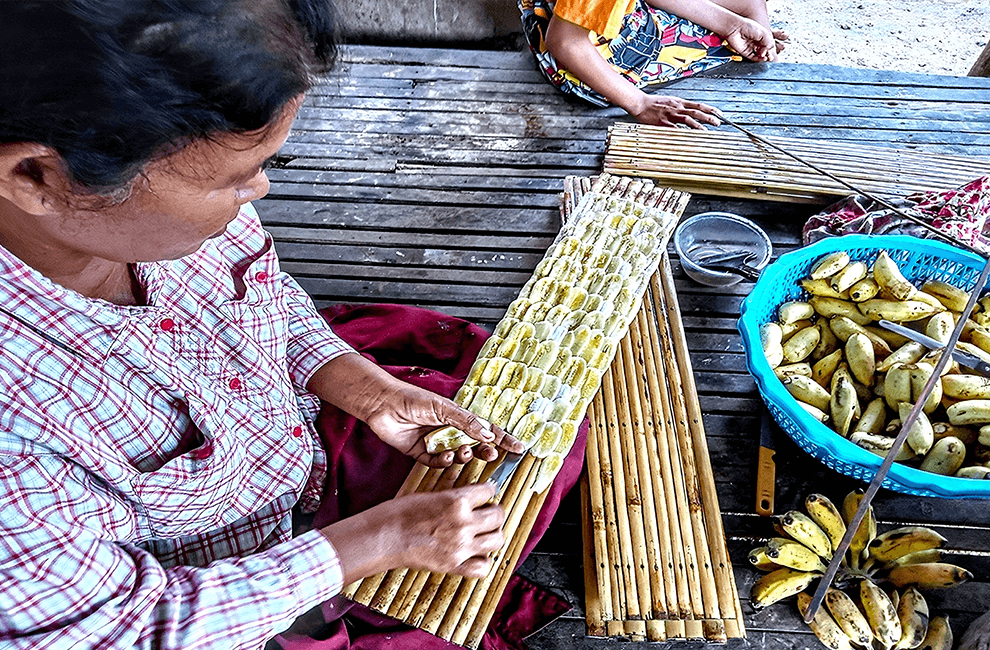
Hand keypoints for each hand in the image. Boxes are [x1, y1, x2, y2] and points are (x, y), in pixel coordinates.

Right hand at [321, 482, 506, 581]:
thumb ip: (455, 497)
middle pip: (498, 515)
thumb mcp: (432, 494)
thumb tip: (472, 496)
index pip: (488, 491)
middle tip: (488, 512)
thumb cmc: (401, 512)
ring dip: (493, 534)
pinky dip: (483, 561)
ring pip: (497, 540)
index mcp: (458, 500)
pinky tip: (476, 554)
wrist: (385, 536)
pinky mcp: (454, 565)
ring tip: (485, 533)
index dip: (488, 491)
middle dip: (495, 511)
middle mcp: (464, 523)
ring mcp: (461, 546)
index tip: (487, 493)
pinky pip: (483, 567)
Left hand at [363, 380, 524, 466]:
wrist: (383, 405)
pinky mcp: (422, 454)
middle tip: (491, 455)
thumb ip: (466, 422)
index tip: (519, 449)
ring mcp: (437, 444)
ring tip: (463, 452)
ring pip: (458, 457)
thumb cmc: (414, 399)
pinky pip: (439, 464)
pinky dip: (444, 463)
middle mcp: (450, 431)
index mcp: (458, 417)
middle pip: (475, 446)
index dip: (503, 439)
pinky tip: (444, 456)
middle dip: (485, 452)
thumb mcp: (443, 408)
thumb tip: (488, 435)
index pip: (486, 430)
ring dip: (464, 456)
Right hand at [629, 94, 721, 128]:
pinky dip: (682, 133)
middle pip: (696, 111)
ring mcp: (670, 115)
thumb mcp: (669, 101)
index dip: (710, 109)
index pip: (698, 105)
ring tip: (706, 131)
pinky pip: (674, 128)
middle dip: (708, 117)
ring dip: (698, 125)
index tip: (719, 113)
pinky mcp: (663, 122)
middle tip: (718, 123)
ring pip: (687, 119)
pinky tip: (688, 137)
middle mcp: (677, 107)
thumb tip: (689, 113)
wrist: (640, 103)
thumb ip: (679, 107)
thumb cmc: (653, 103)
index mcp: (679, 102)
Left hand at [723, 17, 777, 60]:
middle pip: (764, 51)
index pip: (768, 45)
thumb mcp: (763, 33)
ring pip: (759, 56)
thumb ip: (768, 42)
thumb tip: (766, 52)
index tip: (770, 50)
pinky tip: (761, 59)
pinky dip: (758, 60)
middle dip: (768, 55)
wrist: (735, 28)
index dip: (770, 49)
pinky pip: (752, 58)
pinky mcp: (745, 52)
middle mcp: (756, 42)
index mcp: (761, 36)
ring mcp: (751, 48)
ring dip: (763, 58)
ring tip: (766, 58)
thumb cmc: (747, 26)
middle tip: (770, 57)